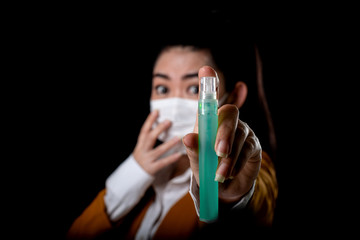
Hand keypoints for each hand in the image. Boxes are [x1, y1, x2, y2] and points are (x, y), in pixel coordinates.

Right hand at [133, 110, 181, 175]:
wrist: (130, 179)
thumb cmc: (140, 161)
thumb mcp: (141, 150)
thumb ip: (148, 141)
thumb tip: (158, 127)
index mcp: (140, 145)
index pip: (144, 130)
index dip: (150, 120)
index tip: (156, 111)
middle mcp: (142, 151)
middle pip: (150, 138)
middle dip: (159, 129)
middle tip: (169, 121)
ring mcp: (146, 160)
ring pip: (158, 151)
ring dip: (168, 144)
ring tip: (178, 137)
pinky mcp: (151, 169)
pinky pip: (162, 163)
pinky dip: (171, 159)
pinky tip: (179, 154)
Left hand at [183, 66, 261, 203]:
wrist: (224, 190)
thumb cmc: (207, 169)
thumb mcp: (196, 161)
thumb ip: (192, 149)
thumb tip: (187, 137)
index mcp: (209, 122)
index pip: (209, 100)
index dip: (209, 84)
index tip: (206, 70)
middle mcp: (227, 122)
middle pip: (229, 113)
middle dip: (224, 132)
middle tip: (218, 152)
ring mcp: (242, 131)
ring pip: (239, 135)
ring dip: (229, 157)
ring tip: (219, 175)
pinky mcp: (253, 144)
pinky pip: (247, 149)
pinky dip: (236, 163)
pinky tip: (229, 174)